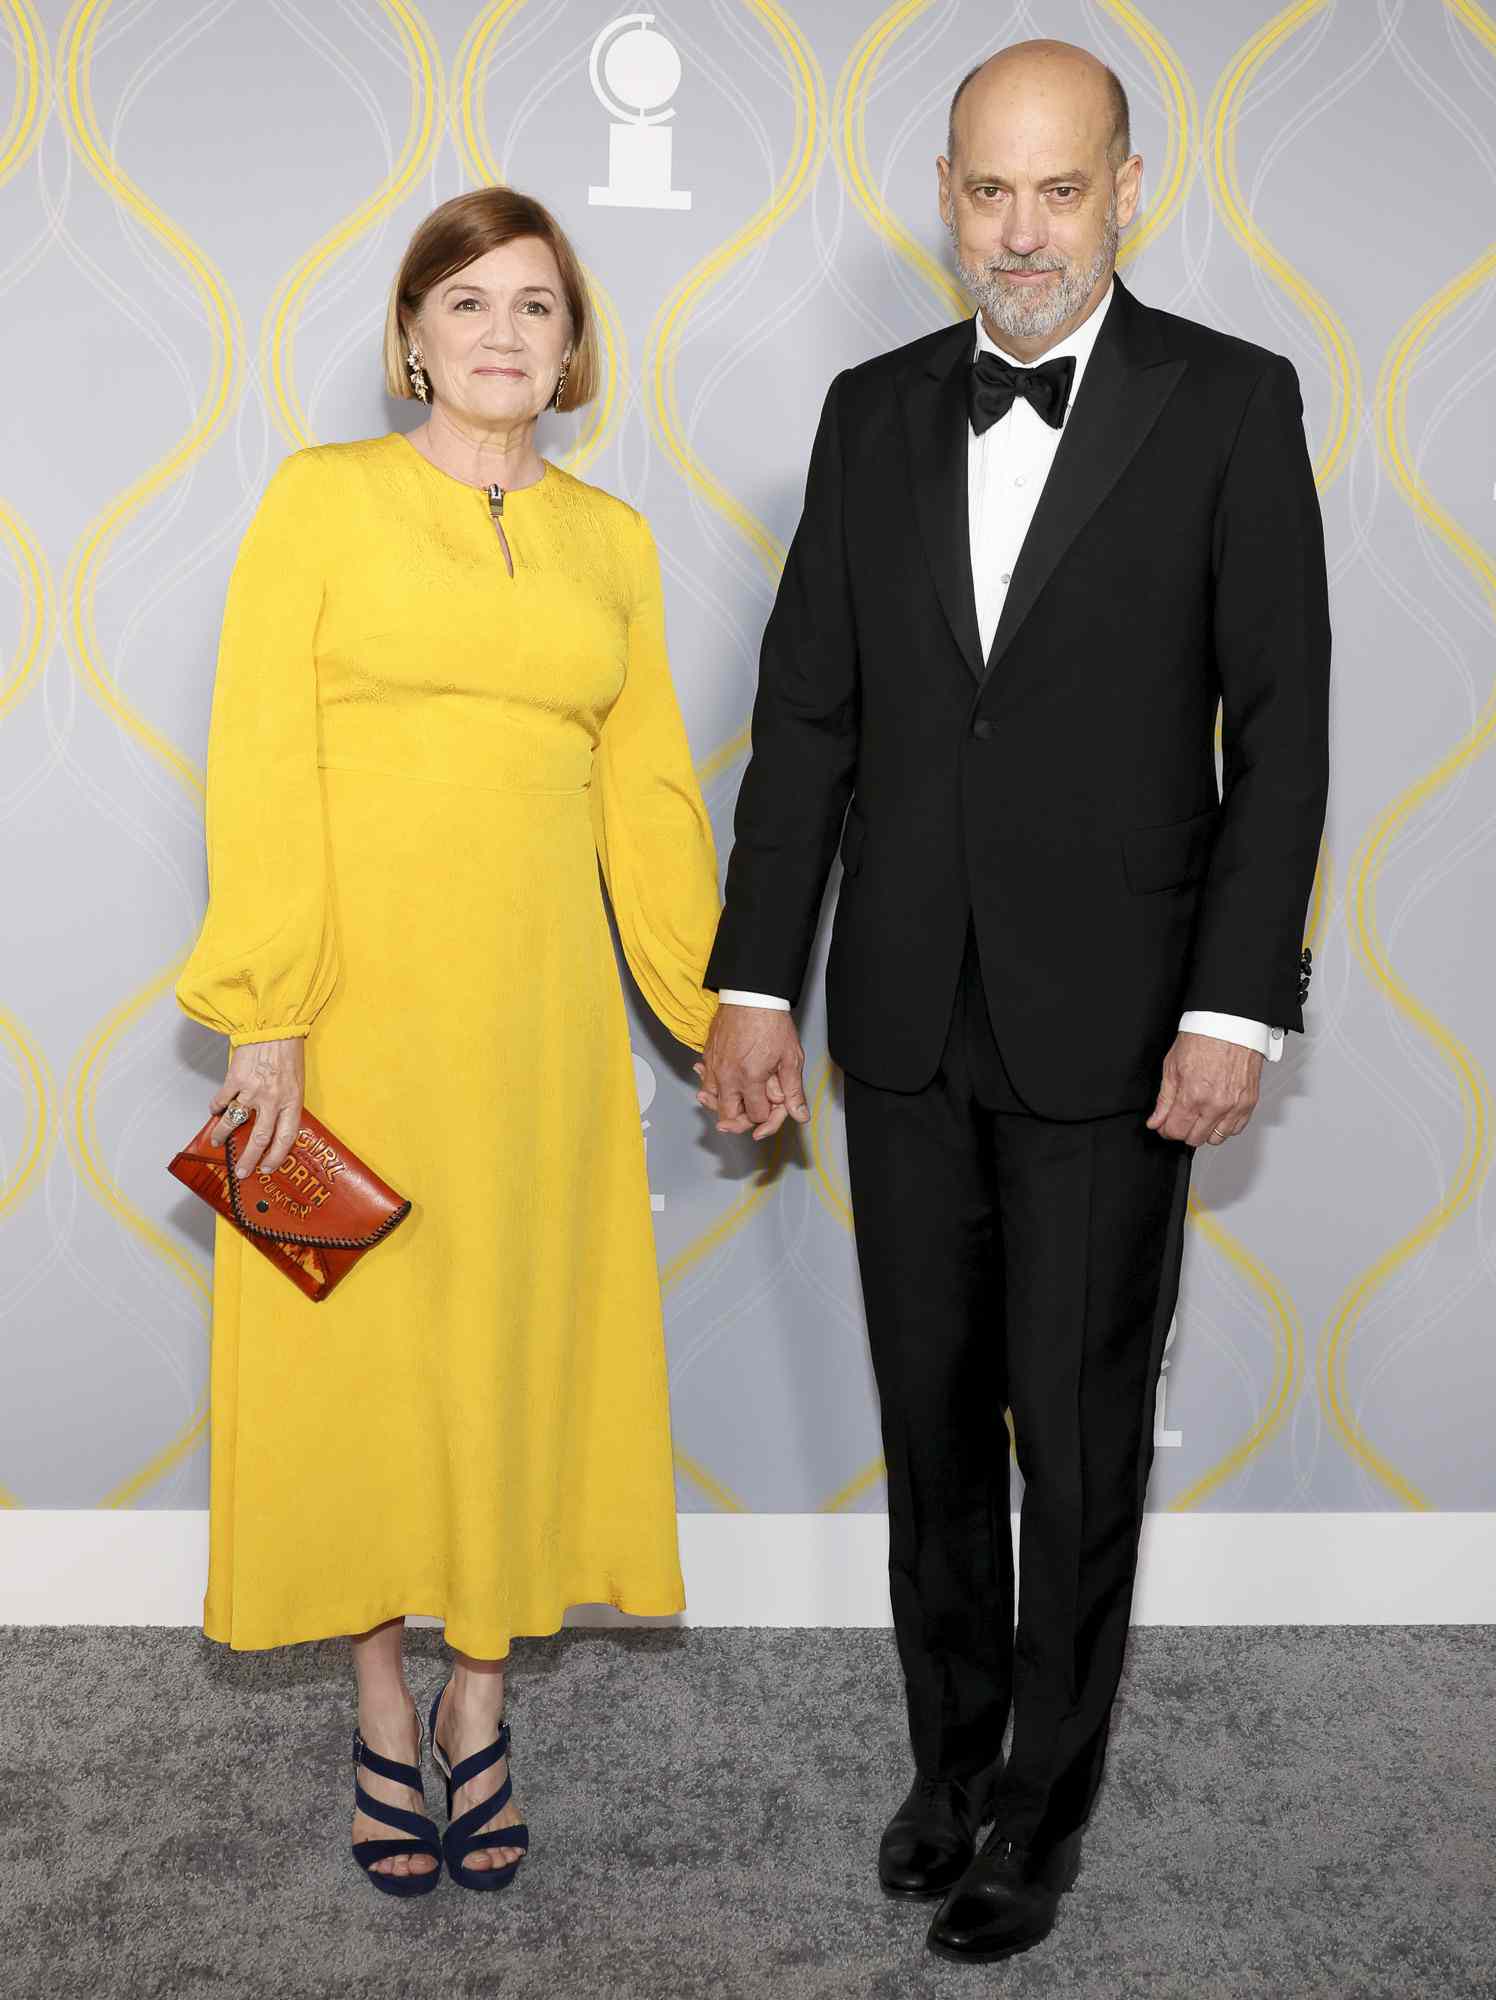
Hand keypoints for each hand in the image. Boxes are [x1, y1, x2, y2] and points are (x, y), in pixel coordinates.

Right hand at [208, 1037, 305, 1176]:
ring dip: (223, 1135)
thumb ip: (286, 1105)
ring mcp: (252, 1090)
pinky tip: (215, 1112)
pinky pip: (221, 1101)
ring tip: (217, 1142)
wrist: (274, 1026)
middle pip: (259, 1138)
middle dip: (248, 1159)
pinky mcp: (235, 1079)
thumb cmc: (288, 1054)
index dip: (276, 1156)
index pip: (285, 1138)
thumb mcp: (296, 1083)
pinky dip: (216, 1108)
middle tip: (241, 1172)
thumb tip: (275, 1126)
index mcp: (292, 1101)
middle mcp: (272, 1099)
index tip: (267, 1168)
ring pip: (234, 1122)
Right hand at [694, 1004, 809, 1142]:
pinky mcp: (707, 1056)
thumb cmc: (770, 1022)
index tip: (773, 1107)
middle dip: (741, 1120)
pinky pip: (704, 1081)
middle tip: (751, 1114)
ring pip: (712, 1101)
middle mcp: (728, 1076)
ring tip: (735, 1102)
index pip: (756, 1116)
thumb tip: (800, 1114)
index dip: (768, 1116)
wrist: (751, 996)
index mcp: (750, 1079)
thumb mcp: (790, 1058)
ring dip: (723, 1105)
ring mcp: (714, 1066)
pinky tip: (718, 1085)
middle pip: (728, 1116)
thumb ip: (793, 1090)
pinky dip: (710, 1087)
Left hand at [1146, 1031, 1262, 1147]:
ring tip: (1199, 1115)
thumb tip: (1156, 1121)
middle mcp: (1216, 1104)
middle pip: (1195, 1138)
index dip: (1166, 1129)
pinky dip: (1225, 1126)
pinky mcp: (1249, 1102)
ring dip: (1205, 1131)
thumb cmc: (1202, 1038)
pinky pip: (1236, 1128)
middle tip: (1181, 1118)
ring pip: (1217, 1138)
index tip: (1165, 1124)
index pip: (1176, 1131)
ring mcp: (1235, 1105)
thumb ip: (1164, 1099)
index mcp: (1194, 1095)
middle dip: (1184, 1131)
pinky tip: (1216, 1114)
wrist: (1229, 1024)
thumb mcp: (1172, 1066)